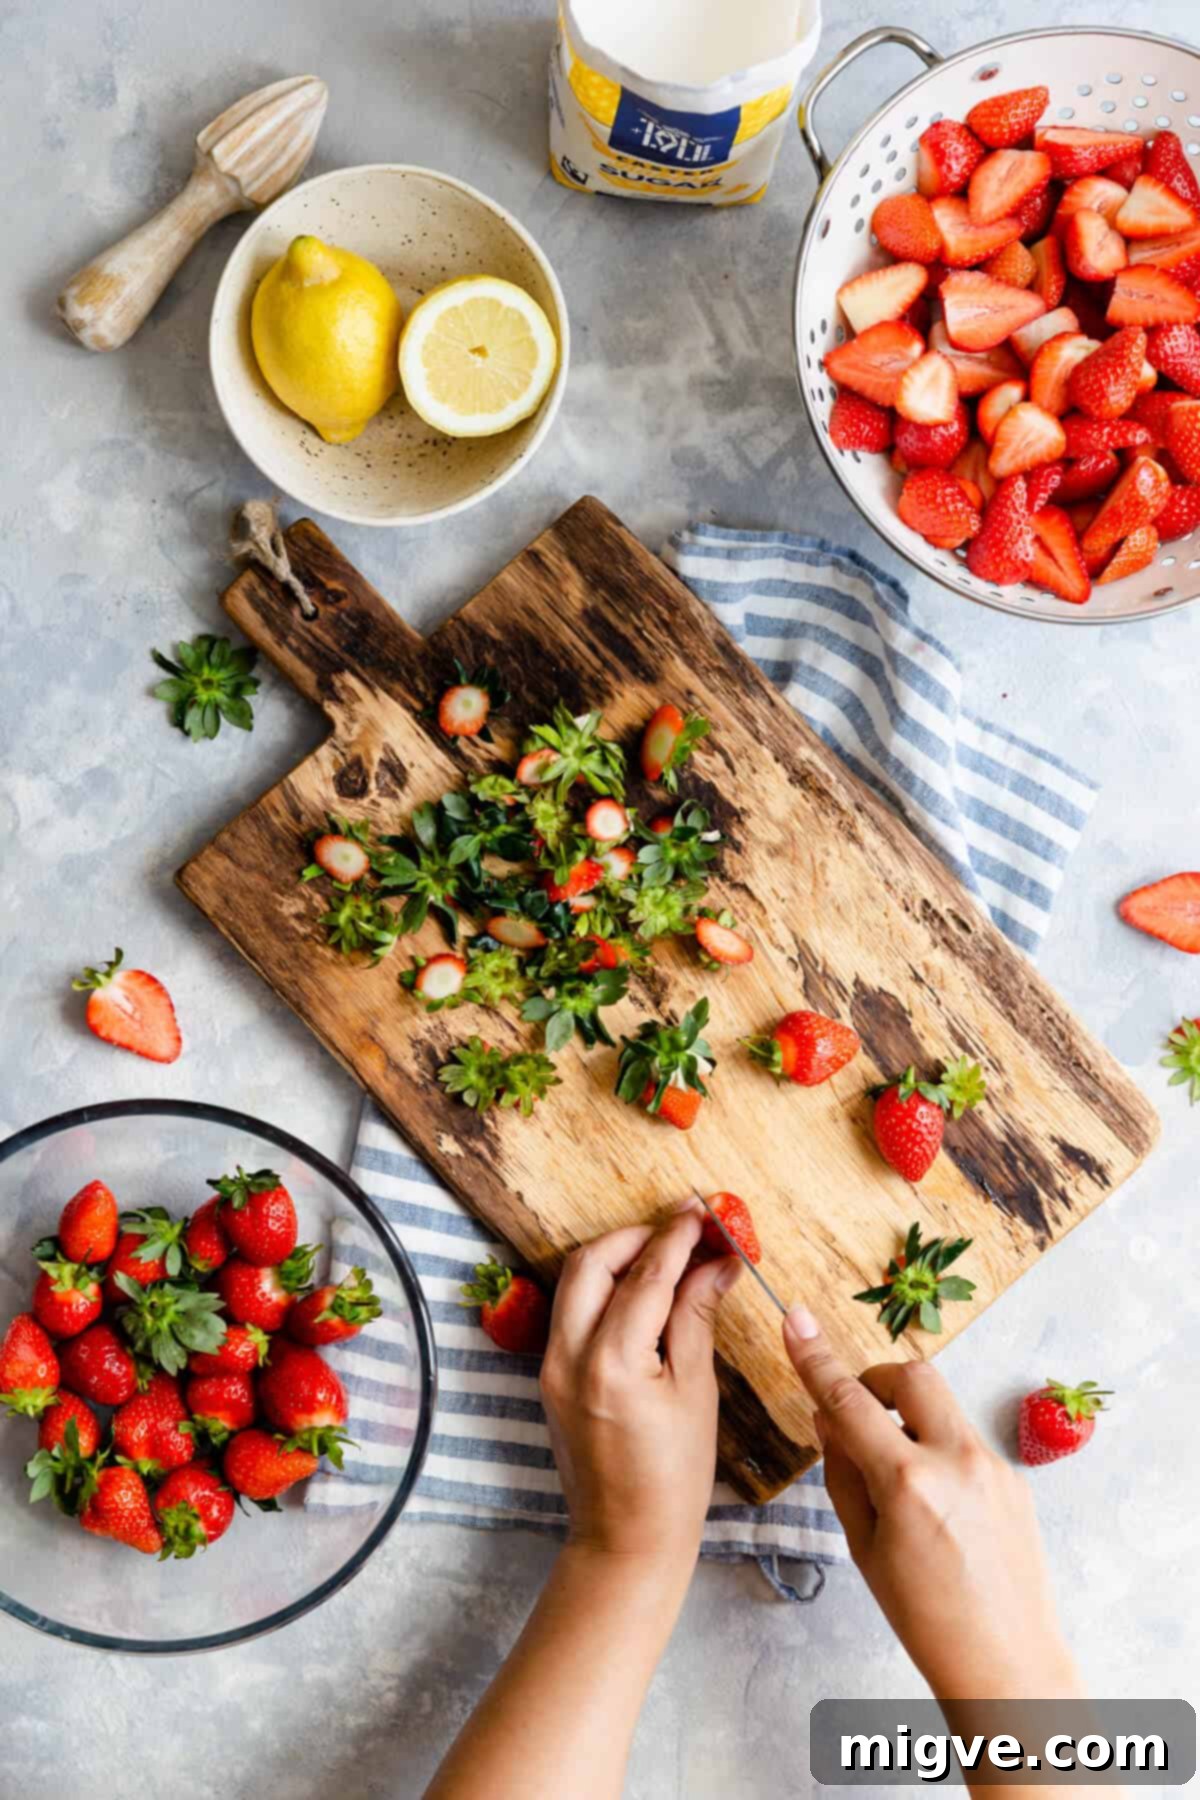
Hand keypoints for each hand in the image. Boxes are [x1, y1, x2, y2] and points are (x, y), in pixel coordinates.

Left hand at [539, 1201, 740, 1579]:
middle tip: (684, 1228)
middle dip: (638, 1235)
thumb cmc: (674, 1477)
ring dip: (619, 1256)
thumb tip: (717, 1262)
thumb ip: (697, 1317)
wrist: (626, 1539)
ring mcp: (551, 1365)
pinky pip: (573, 1311)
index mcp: (611, 1362)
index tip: (705, 1209)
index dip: (678, 1236)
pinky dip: (605, 1288)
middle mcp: (569, 1356)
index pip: (646, 1275)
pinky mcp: (550, 1375)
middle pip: (592, 1261)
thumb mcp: (695, 1392)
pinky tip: (644, 1290)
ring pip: (575, 1281)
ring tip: (668, 1253)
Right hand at [783, 1307, 1080, 1701]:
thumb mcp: (864, 1548)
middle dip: (877, 1380)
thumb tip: (828, 1420)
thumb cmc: (925, 1618)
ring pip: (941, 1406)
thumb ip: (843, 1474)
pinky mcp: (1015, 1479)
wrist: (1007, 1663)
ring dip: (909, 1417)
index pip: (849, 1402)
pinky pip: (965, 1441)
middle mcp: (957, 1461)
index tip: (796, 1319)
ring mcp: (994, 1466)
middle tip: (857, 1412)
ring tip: (896, 1474)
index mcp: (909, 1483)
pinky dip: (938, 1450)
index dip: (815, 1358)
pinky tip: (935, 1507)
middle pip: (911, 1375)